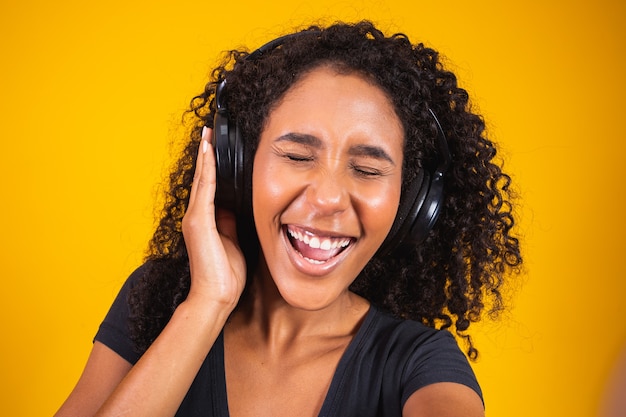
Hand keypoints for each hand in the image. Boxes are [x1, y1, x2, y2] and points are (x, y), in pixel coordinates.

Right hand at [181, 127, 245, 310]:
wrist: (216, 297)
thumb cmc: (226, 275)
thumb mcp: (233, 242)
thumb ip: (230, 223)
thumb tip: (234, 208)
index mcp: (205, 222)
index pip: (208, 188)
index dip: (210, 167)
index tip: (214, 148)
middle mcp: (196, 216)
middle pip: (201, 179)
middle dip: (206, 155)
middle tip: (208, 132)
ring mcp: (195, 218)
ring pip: (201, 179)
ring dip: (205, 156)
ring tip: (207, 134)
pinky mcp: (198, 221)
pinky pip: (204, 187)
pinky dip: (206, 167)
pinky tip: (209, 151)